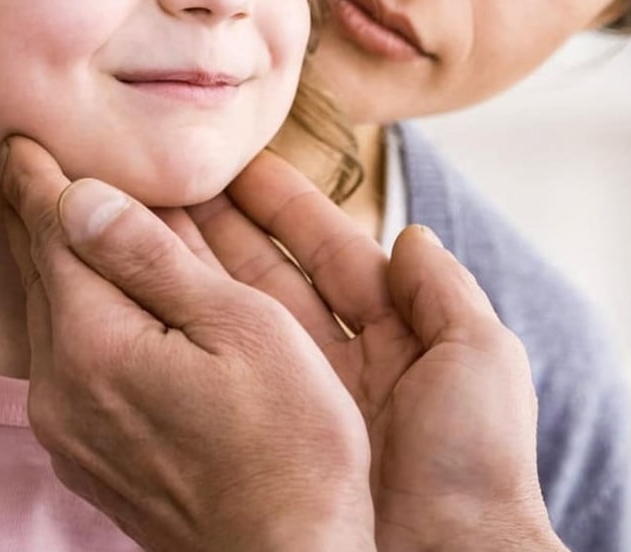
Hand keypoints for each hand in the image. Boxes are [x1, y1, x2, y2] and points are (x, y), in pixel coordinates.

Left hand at [0, 136, 375, 551]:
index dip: (33, 175)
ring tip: (53, 210)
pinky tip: (90, 292)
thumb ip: (151, 259)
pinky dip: (70, 307)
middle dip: (29, 209)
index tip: (17, 136)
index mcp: (93, 339)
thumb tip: (77, 194)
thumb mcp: (239, 327)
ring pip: (45, 311)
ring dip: (52, 257)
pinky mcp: (83, 449)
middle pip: (35, 268)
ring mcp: (65, 423)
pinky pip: (60, 353)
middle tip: (16, 160)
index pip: (47, 229)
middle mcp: (58, 382)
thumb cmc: (287, 443)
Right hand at [192, 151, 563, 551]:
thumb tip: (414, 237)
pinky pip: (224, 370)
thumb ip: (445, 293)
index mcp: (393, 340)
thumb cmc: (470, 465)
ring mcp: (298, 401)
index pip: (331, 253)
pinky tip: (151, 296)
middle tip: (179, 183)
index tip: (243, 165)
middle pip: (273, 277)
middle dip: (230, 228)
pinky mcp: (263, 436)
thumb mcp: (479, 362)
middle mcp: (340, 365)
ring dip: (201, 268)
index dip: (287, 207)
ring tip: (152, 218)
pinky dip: (192, 329)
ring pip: (241, 317)